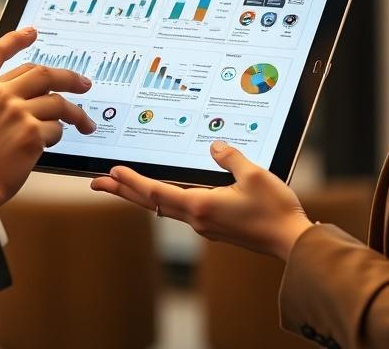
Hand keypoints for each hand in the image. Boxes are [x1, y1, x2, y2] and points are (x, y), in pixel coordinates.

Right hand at [0, 27, 95, 205]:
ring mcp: (15, 112)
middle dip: (68, 76)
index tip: (32, 32)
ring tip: (84, 121)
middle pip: (40, 73)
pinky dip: (59, 133)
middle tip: (83, 83)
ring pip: (56, 100)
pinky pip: (55, 127)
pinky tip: (55, 141)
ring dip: (74, 111)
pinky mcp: (31, 135)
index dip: (16, 39)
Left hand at [90, 141, 312, 260]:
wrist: (291, 242)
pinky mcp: (215, 226)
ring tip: (122, 185)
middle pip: (151, 202)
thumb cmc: (275, 211)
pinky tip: (164, 193)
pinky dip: (164, 199)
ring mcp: (205, 224)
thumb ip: (230, 157)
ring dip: (141, 195)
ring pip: (164, 207)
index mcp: (200, 205)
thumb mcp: (254, 175)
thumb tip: (214, 146)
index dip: (131, 182)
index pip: (156, 192)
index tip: (110, 172)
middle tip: (97, 182)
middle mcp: (197, 218)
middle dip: (123, 191)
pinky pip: (181, 210)